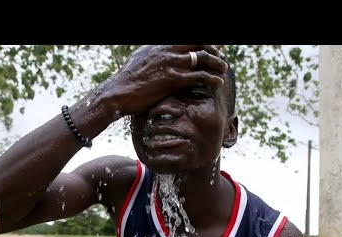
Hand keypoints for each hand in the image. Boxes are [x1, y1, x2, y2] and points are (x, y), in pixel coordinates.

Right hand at [104, 45, 228, 117]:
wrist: (117, 93)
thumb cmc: (126, 81)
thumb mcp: (138, 61)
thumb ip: (151, 56)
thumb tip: (154, 55)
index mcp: (159, 45)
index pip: (185, 39)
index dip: (200, 42)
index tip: (209, 47)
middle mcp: (166, 50)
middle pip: (198, 43)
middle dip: (212, 49)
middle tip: (220, 57)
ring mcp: (170, 64)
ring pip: (202, 58)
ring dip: (217, 63)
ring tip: (223, 69)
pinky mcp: (173, 79)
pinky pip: (199, 76)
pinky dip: (212, 78)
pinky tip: (218, 82)